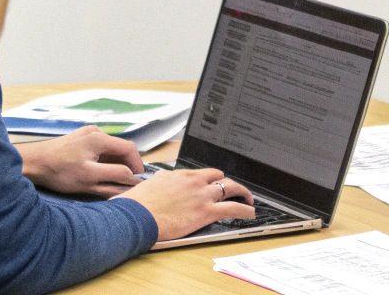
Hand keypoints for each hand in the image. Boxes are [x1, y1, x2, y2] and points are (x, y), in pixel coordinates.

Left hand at [18, 126, 144, 196]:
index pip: (130, 149)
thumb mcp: (89, 179)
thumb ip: (114, 178)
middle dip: (126, 166)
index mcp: (100, 139)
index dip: (137, 166)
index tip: (138, 181)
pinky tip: (98, 173)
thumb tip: (134, 181)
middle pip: (121, 148)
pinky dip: (105, 161)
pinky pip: (100, 149)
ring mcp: (87, 134)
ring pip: (110, 150)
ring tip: (112, 181)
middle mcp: (96, 132)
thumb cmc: (58, 171)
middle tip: (125, 183)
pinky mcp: (80, 139)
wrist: (32, 163)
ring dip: (115, 164)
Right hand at [115, 167, 254, 240]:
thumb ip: (159, 181)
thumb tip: (158, 180)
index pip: (203, 173)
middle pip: (220, 177)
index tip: (213, 183)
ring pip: (231, 188)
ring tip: (248, 199)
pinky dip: (245, 210)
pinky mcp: (206, 212)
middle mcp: (194, 182)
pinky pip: (233, 208)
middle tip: (233, 190)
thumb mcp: (148, 185)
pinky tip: (250, 213)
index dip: (211, 179)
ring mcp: (202, 195)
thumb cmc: (138, 204)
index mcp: (181, 175)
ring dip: (242, 193)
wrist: (138, 215)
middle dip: (228, 183)